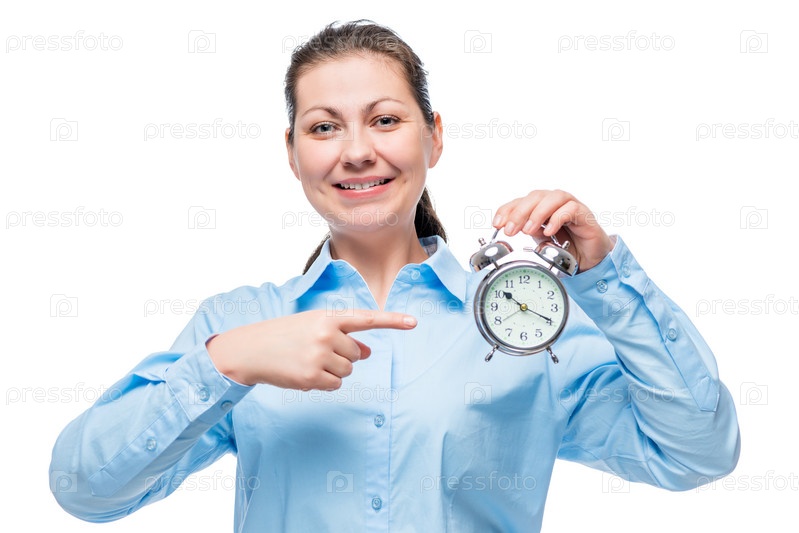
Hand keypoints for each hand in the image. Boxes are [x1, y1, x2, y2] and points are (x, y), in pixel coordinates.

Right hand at [207, 309, 416, 389]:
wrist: (251, 349)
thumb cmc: (285, 336)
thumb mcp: (313, 327)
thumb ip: (343, 336)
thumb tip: (368, 352)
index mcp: (328, 316)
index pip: (366, 318)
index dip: (392, 320)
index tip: (414, 322)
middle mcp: (327, 334)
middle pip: (357, 355)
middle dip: (343, 357)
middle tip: (317, 352)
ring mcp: (320, 356)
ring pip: (348, 371)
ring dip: (333, 371)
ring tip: (308, 361)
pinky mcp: (312, 376)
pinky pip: (336, 385)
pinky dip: (325, 383)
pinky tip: (305, 374)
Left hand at [492, 189, 613, 270]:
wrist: (590, 258)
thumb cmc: (568, 245)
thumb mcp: (542, 239)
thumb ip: (530, 230)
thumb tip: (512, 227)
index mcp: (541, 206)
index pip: (521, 201)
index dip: (507, 210)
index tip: (497, 223)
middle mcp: (555, 202)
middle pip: (535, 196)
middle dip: (519, 212)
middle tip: (511, 230)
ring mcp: (570, 206)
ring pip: (553, 197)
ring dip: (537, 213)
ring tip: (528, 230)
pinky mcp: (584, 214)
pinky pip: (571, 209)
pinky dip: (557, 219)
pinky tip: (548, 232)